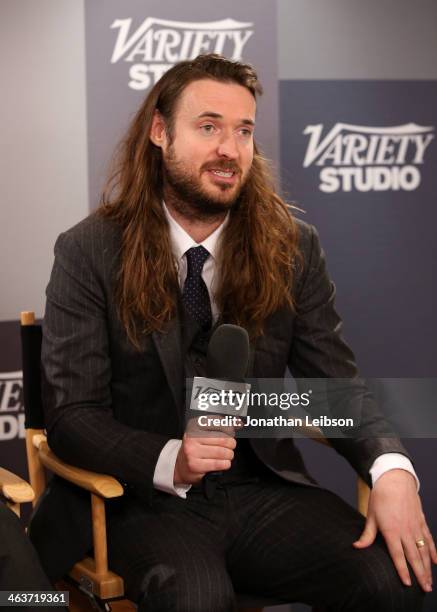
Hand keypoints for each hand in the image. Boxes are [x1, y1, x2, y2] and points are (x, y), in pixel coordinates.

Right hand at [174, 416, 238, 484]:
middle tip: (230, 446)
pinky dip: (225, 464)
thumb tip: (238, 423)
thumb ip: (220, 427)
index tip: (233, 430)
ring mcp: (192, 452)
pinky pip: (219, 464)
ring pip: (222, 452)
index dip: (229, 427)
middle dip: (231, 444)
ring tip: (226, 455)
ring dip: (229, 455)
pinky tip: (223, 462)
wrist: (180, 466)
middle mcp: (191, 437)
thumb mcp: (204, 434)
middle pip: (223, 439)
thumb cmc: (195, 449)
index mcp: (194, 426)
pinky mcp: (195, 465)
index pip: (217, 421)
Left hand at [353, 469, 436, 591]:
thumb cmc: (380, 498)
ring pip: (423, 551)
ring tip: (429, 581)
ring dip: (427, 567)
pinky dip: (432, 551)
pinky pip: (429, 539)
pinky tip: (435, 561)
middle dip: (420, 575)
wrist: (394, 480)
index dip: (403, 571)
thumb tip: (357, 547)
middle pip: (414, 557)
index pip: (398, 556)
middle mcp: (406, 531)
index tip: (408, 584)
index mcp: (392, 531)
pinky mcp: (421, 521)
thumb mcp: (371, 516)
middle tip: (424, 589)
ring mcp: (415, 526)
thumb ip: (367, 535)